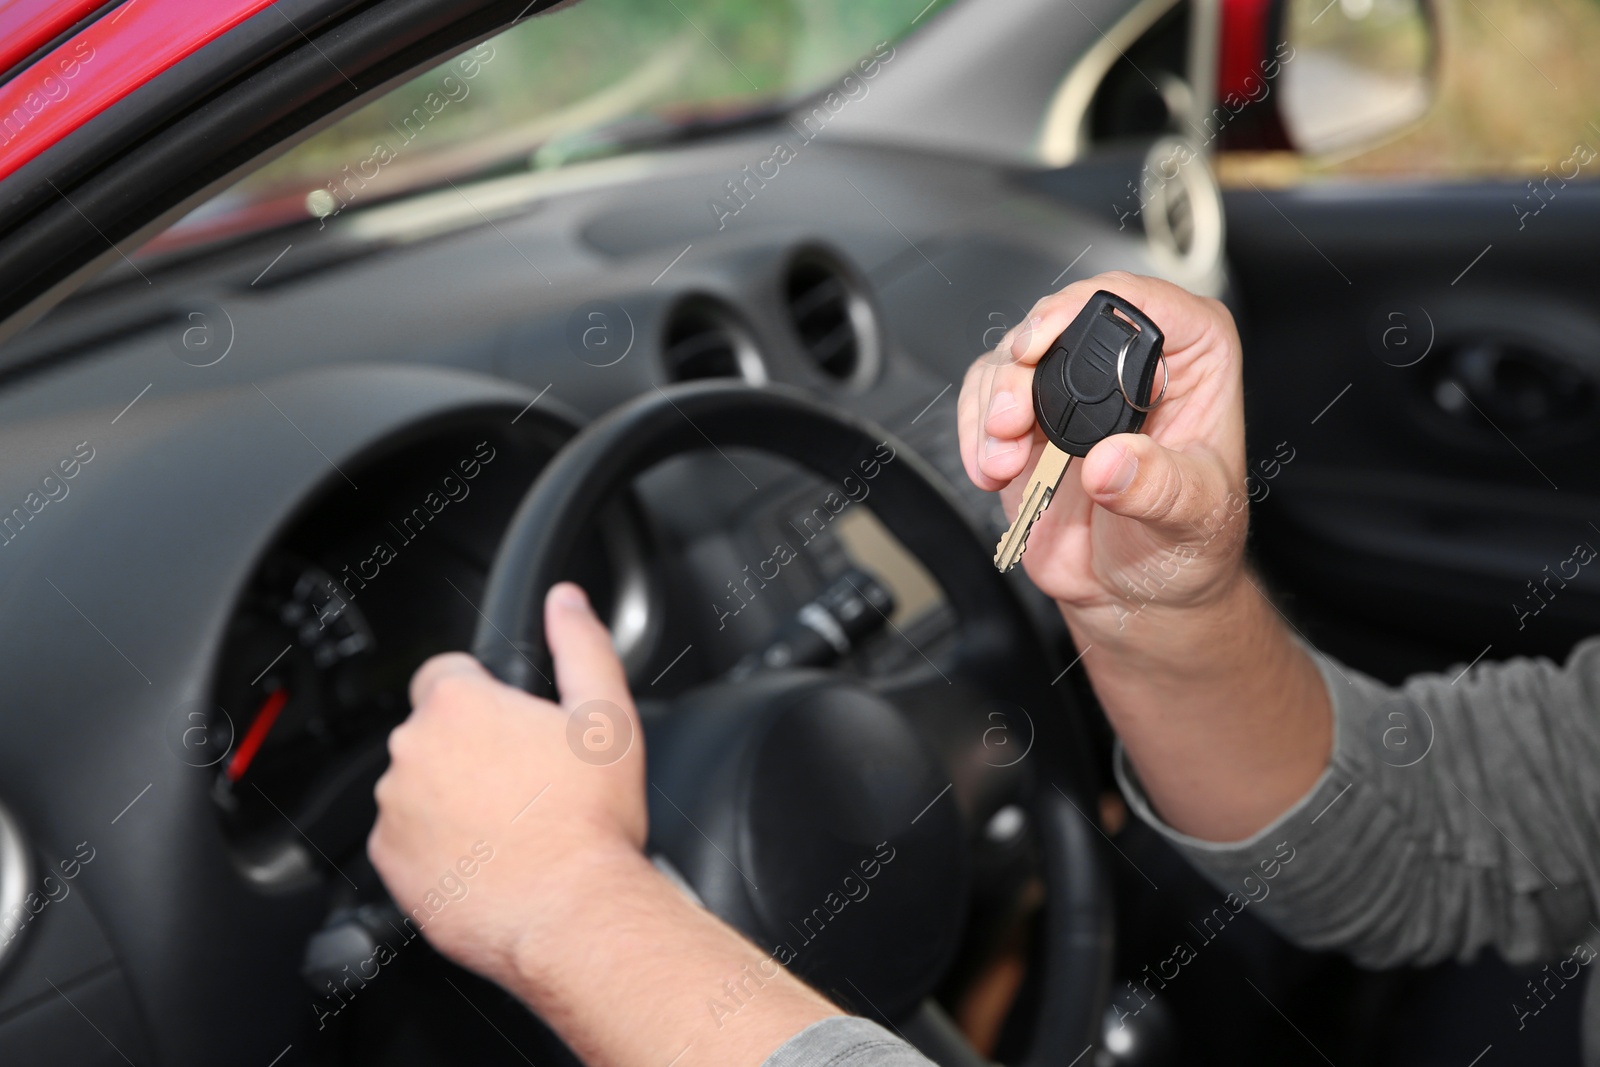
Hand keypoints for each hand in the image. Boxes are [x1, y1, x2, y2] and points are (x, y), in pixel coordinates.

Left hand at [367, 582, 645, 990]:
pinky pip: (407, 840)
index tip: (512, 726)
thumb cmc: (591, 821)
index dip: (484, 694)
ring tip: (511, 827)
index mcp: (458, 704)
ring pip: (419, 786)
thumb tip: (566, 602)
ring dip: (451, 798)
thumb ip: (582, 646)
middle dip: (471, 749)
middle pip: (433, 733)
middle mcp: (412, 751)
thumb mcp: (607, 718)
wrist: (572, 912)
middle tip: (525, 782)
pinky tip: (487, 859)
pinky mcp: (390, 863)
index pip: (446, 673)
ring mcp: (394, 809)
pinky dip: (437, 847)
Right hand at [958, 271, 1248, 637]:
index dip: (1085, 310)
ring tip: (1002, 460)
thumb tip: (1112, 462)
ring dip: (993, 405)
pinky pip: (983, 399)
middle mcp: (1128, 360)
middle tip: (1011, 418)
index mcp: (1191, 356)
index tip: (1043, 344)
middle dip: (1022, 366)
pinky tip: (989, 469)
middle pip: (1060, 321)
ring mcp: (1071, 387)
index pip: (1140, 301)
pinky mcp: (1026, 419)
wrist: (1140, 597)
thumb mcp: (1193, 517)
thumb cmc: (1187, 546)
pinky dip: (975, 433)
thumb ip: (1157, 486)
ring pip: (1011, 358)